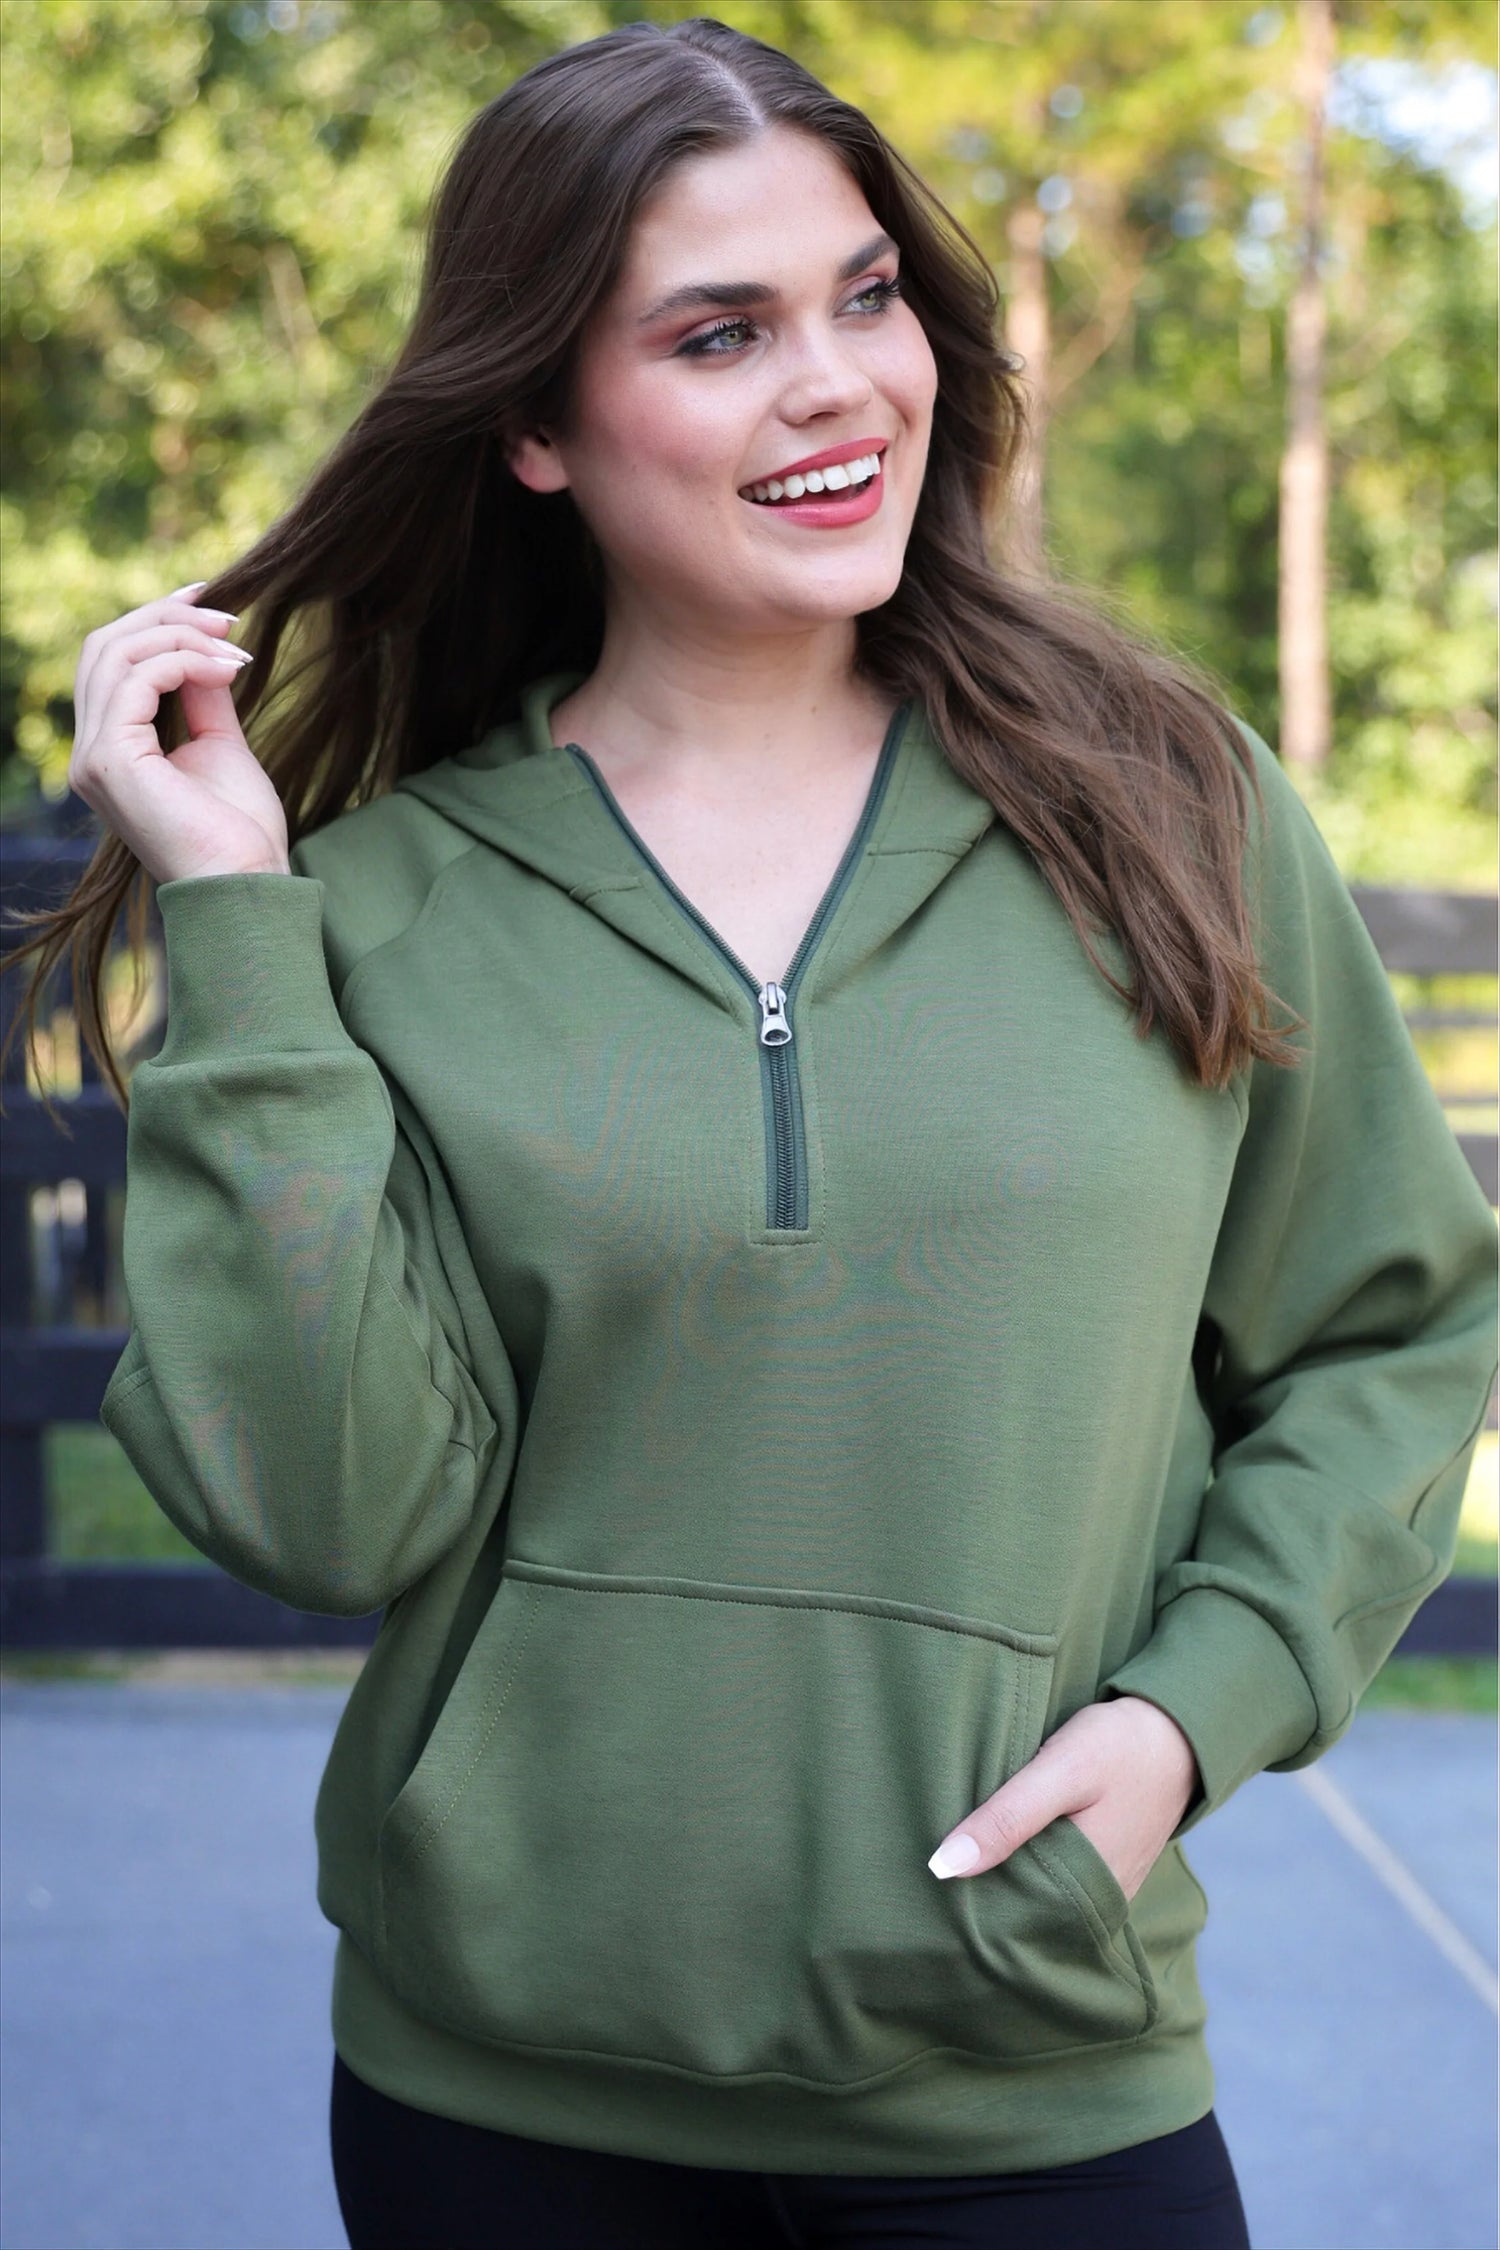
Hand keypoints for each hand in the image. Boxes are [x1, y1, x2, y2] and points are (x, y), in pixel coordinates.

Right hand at [68, 583, 290, 884]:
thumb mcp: (220, 745)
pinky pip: (137, 679)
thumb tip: (205, 647)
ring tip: (236, 648)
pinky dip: (184, 662)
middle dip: (166, 619)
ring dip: (182, 637)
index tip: (210, 603)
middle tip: (228, 617)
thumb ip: (203, 696)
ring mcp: (94, 757)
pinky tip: (228, 671)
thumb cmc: (240, 831)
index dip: (154, 621)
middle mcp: (89, 752)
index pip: (110, 662)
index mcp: (110, 750)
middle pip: (105, 646)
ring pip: (117, 654)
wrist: (247, 885)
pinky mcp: (112, 760)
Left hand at [926, 1694, 1199, 1902]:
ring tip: (960, 1856)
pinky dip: (1031, 1863)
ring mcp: (1108, 1887)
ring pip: (1040, 1894)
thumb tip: (943, 1867)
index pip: (1009, 1920)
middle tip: (933, 1871)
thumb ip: (1006, 1818)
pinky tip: (1003, 1844)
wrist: (1180, 1730)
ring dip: (1006, 1877)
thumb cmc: (1119, 1747)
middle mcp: (1099, 1902)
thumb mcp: (1060, 1771)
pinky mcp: (1109, 1867)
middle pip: (1024, 1910)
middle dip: (982, 1894)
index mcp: (1085, 1890)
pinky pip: (1060, 1877)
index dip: (966, 1905)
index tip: (926, 1888)